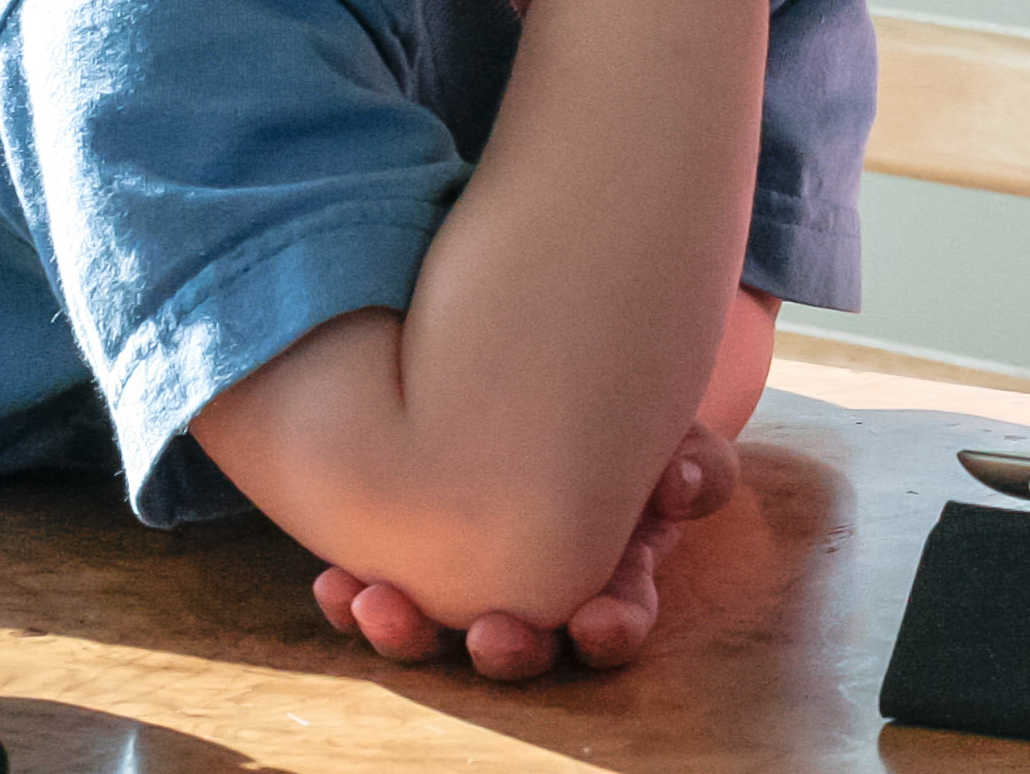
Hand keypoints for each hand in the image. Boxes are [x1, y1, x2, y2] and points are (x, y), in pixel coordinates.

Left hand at [311, 423, 738, 679]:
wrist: (529, 378)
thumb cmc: (612, 411)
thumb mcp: (665, 429)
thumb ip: (693, 460)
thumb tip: (682, 490)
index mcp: (609, 572)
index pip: (619, 619)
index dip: (611, 629)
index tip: (595, 620)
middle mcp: (535, 596)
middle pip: (527, 649)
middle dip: (508, 652)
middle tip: (491, 634)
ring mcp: (464, 587)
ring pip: (437, 638)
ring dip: (411, 635)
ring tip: (382, 604)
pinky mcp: (403, 567)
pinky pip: (373, 603)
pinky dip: (352, 603)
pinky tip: (336, 582)